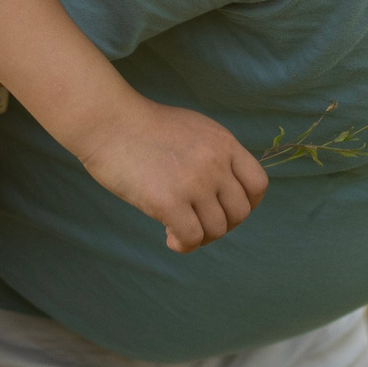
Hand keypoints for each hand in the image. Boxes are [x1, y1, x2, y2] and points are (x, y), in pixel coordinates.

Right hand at [71, 96, 270, 252]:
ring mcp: (194, 182)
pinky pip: (191, 238)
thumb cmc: (144, 126)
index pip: (258, 184)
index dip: (247, 202)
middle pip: (240, 213)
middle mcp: (215, 163)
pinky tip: (168, 236)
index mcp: (224, 143)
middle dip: (222, 224)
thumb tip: (225, 192)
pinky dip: (183, 244)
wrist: (109, 122)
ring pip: (216, 229)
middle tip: (198, 221)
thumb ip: (215, 155)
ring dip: (200, 236)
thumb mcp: (194, 129)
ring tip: (179, 228)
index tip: (225, 207)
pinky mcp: (168, 201)